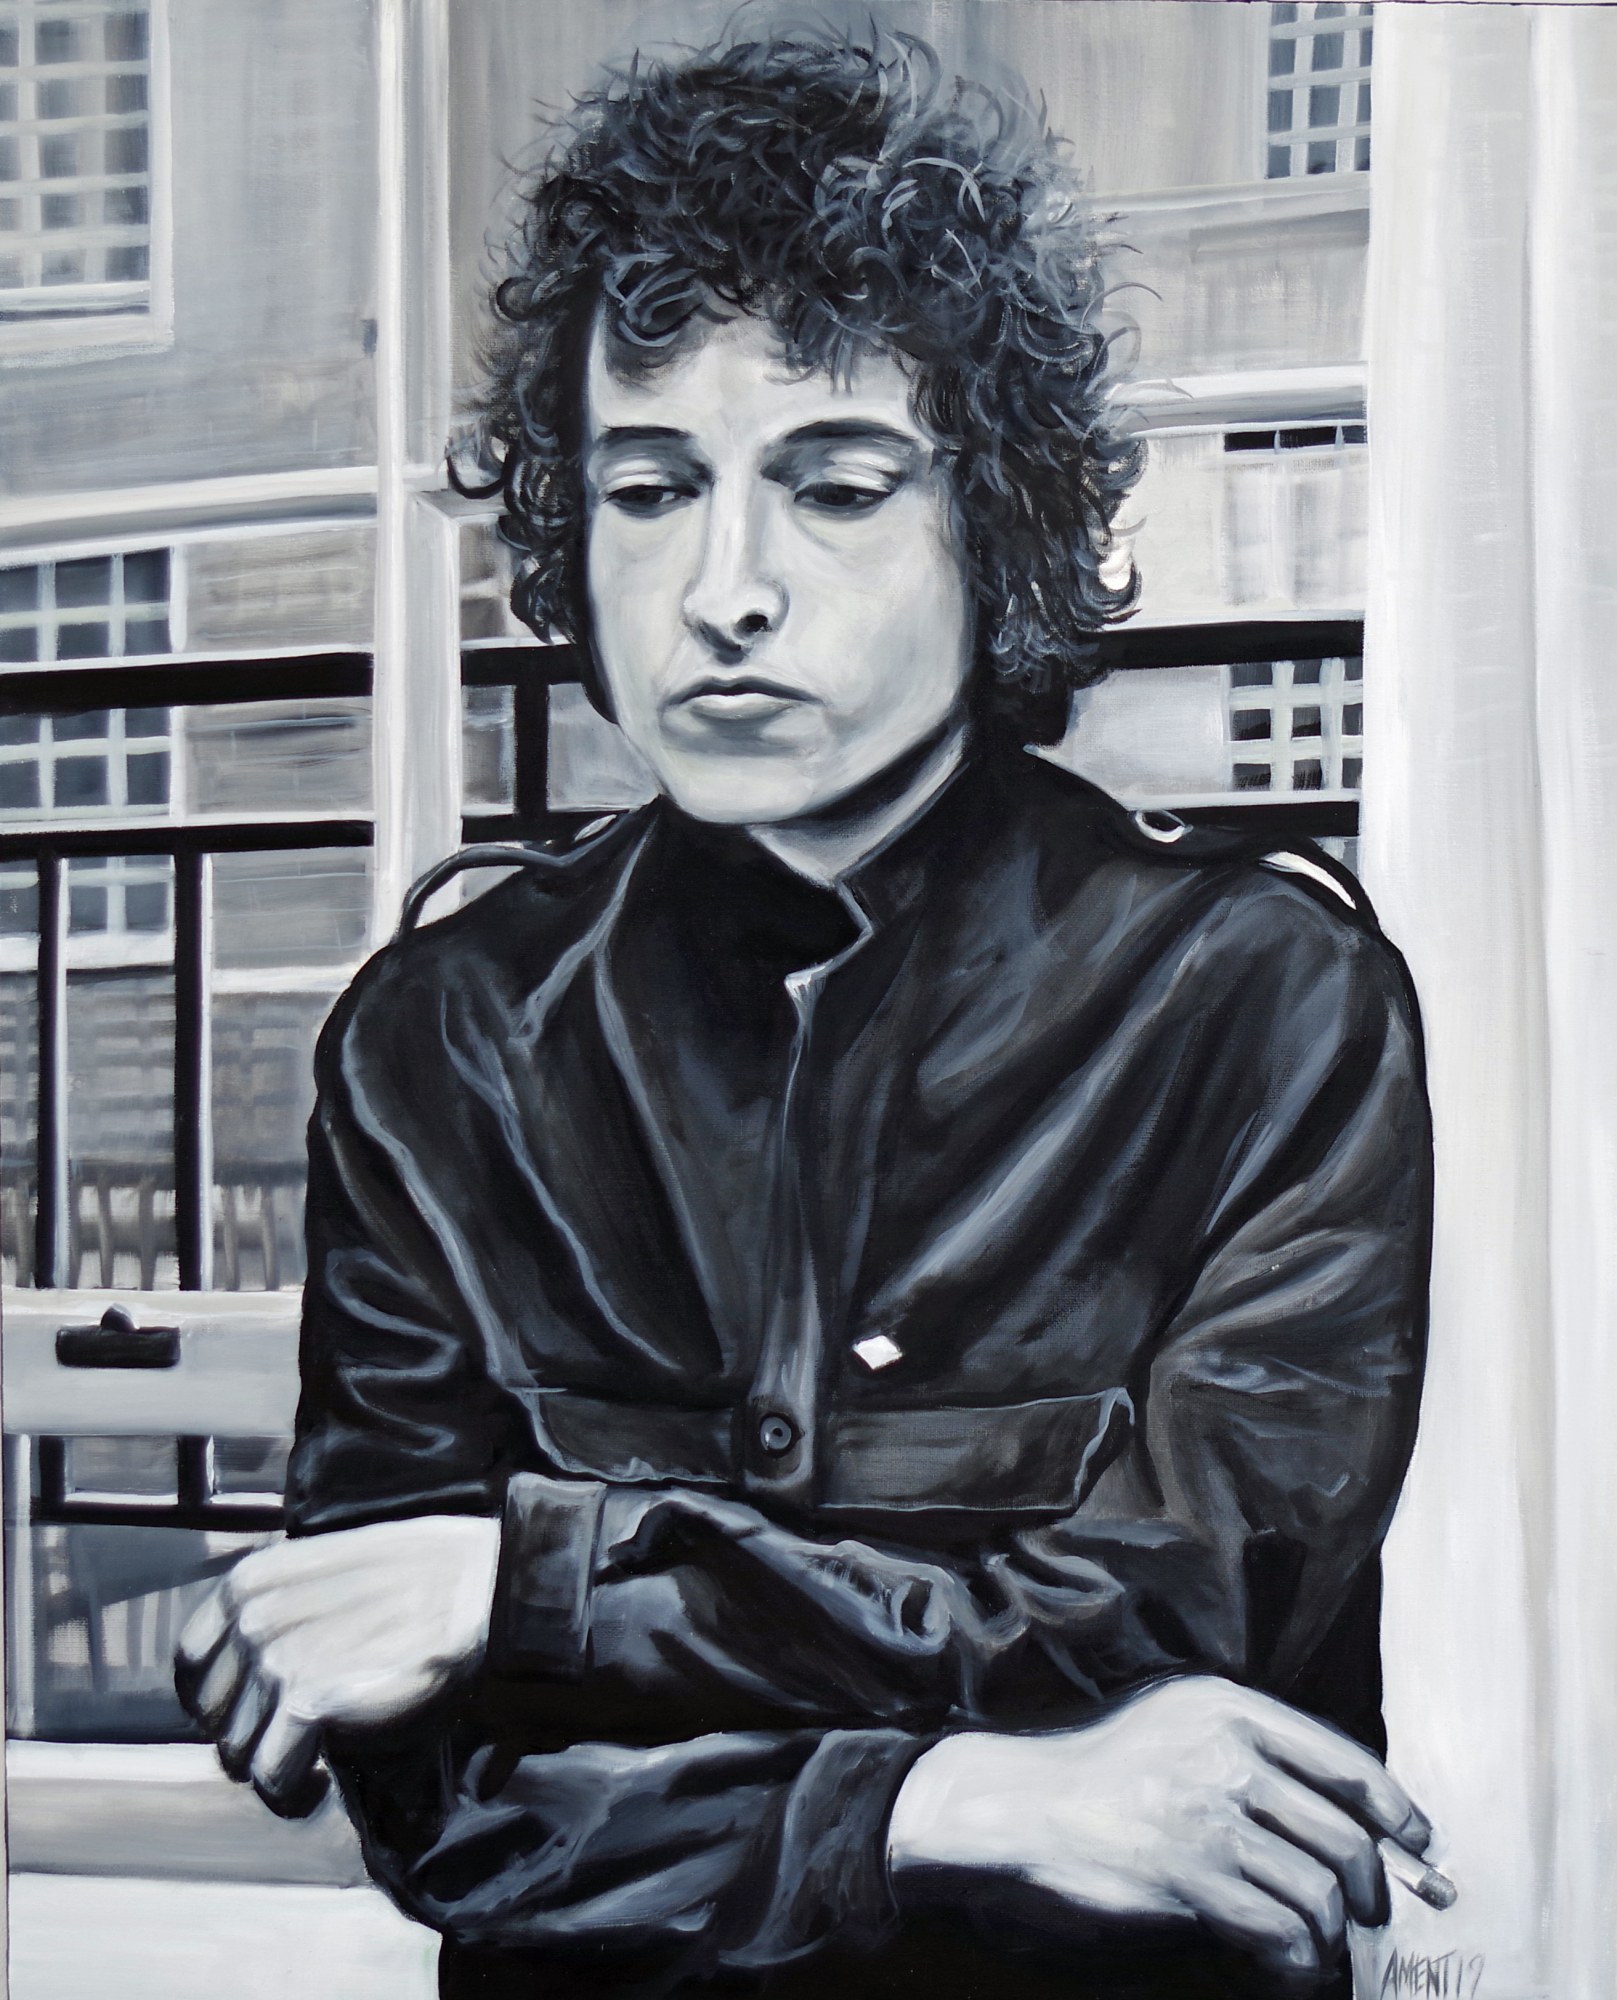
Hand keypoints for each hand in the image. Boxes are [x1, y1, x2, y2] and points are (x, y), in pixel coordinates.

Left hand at [175, 1514, 501, 1816]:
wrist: (477, 1590)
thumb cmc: (419, 1579)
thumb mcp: (329, 1571)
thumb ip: (283, 1608)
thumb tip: (254, 1666)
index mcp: (250, 1582)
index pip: (193, 1662)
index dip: (220, 1699)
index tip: (256, 1716)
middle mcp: (252, 1618)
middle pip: (213, 1716)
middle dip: (252, 1737)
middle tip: (299, 1744)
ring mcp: (275, 1659)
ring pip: (239, 1754)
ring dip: (276, 1770)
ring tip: (316, 1770)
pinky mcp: (307, 1702)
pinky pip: (272, 1778)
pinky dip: (294, 1794)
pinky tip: (324, 1786)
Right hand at [887, 1676, 1433, 1987]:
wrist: (1018, 1808)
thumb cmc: (1105, 1776)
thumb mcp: (1180, 1731)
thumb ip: (1257, 1759)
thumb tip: (1360, 1823)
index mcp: (1230, 1709)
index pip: (1348, 1764)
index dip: (1398, 1815)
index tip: (1421, 1852)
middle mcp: (1226, 1753)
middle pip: (1345, 1837)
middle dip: (1372, 1892)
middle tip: (1368, 1921)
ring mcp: (1206, 1813)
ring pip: (1319, 1894)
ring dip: (1328, 1939)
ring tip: (1316, 1955)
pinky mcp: (1187, 1873)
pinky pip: (1279, 1934)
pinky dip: (1293, 1965)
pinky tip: (1280, 1971)